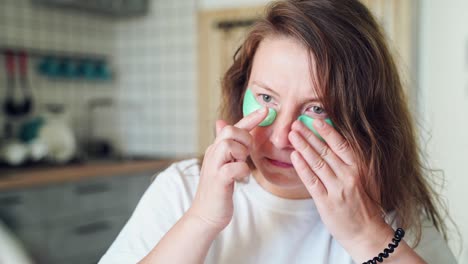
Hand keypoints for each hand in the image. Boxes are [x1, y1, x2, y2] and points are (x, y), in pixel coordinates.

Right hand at [188, 107, 267, 231]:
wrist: (206, 214)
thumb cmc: (218, 189)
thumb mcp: (222, 163)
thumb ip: (226, 145)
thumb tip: (221, 122)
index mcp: (217, 148)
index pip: (234, 127)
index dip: (251, 118)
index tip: (267, 110)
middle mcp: (213, 153)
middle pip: (230, 131)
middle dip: (245, 138)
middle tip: (247, 153)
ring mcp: (214, 166)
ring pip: (229, 145)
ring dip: (242, 154)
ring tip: (241, 165)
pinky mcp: (218, 180)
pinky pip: (233, 167)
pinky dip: (242, 171)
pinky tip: (242, 179)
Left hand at [288, 118, 387, 246]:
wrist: (367, 232)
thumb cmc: (364, 204)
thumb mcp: (365, 179)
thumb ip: (351, 162)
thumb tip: (335, 142)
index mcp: (359, 168)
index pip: (341, 144)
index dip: (327, 131)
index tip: (315, 120)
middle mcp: (349, 176)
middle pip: (325, 151)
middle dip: (309, 135)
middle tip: (295, 123)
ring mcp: (337, 189)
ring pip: (317, 163)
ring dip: (303, 147)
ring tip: (292, 135)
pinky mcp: (326, 202)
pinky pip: (312, 181)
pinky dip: (302, 167)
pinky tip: (294, 156)